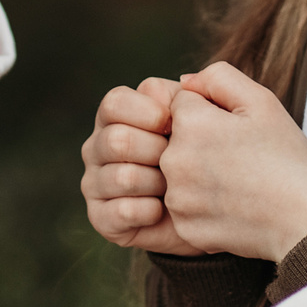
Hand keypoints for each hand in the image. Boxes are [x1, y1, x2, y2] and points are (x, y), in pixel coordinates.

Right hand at [80, 78, 208, 254]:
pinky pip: (122, 212)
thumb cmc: (207, 155)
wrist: (212, 209)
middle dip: (159, 152)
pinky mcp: (100, 218)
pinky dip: (151, 212)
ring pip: (123, 177)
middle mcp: (97, 147)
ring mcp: (94, 183)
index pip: (114, 103)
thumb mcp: (205, 119)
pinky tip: (164, 211)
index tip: (176, 126)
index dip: (150, 114)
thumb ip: (188, 94)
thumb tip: (163, 89)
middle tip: (180, 162)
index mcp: (115, 116)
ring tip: (175, 189)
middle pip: (117, 140)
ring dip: (159, 184)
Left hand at [162, 62, 306, 262]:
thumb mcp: (262, 101)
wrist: (305, 217)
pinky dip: (205, 208)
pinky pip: (186, 209)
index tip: (236, 133)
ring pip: (180, 176)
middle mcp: (173, 161)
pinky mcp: (184, 228)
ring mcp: (177, 199)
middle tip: (241, 160)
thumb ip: (218, 78)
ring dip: (200, 177)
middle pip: (177, 142)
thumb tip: (185, 83)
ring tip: (239, 184)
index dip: (212, 115)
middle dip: (202, 145)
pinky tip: (234, 206)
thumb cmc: (286, 157)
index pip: (183, 106)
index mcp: (190, 124)